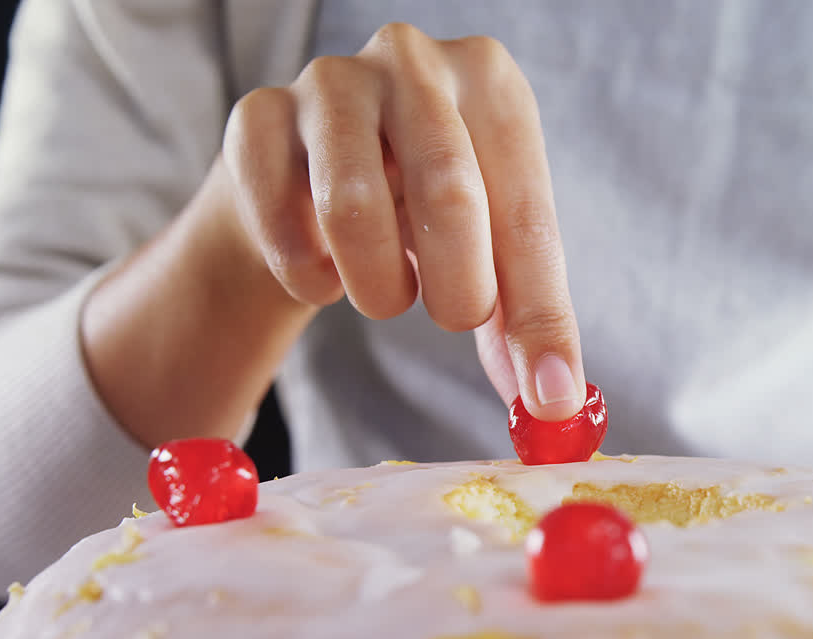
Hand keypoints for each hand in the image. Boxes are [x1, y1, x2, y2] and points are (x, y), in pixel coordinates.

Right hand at [220, 23, 583, 420]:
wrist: (310, 180)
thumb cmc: (420, 212)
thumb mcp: (490, 253)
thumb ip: (523, 322)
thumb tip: (555, 403)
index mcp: (493, 85)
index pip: (528, 215)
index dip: (540, 317)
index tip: (547, 395)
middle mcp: (414, 62)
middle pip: (450, 195)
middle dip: (458, 292)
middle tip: (452, 318)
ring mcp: (330, 81)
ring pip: (352, 208)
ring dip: (377, 285)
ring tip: (386, 290)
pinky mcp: (257, 116)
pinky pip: (279, 220)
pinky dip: (307, 274)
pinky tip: (325, 270)